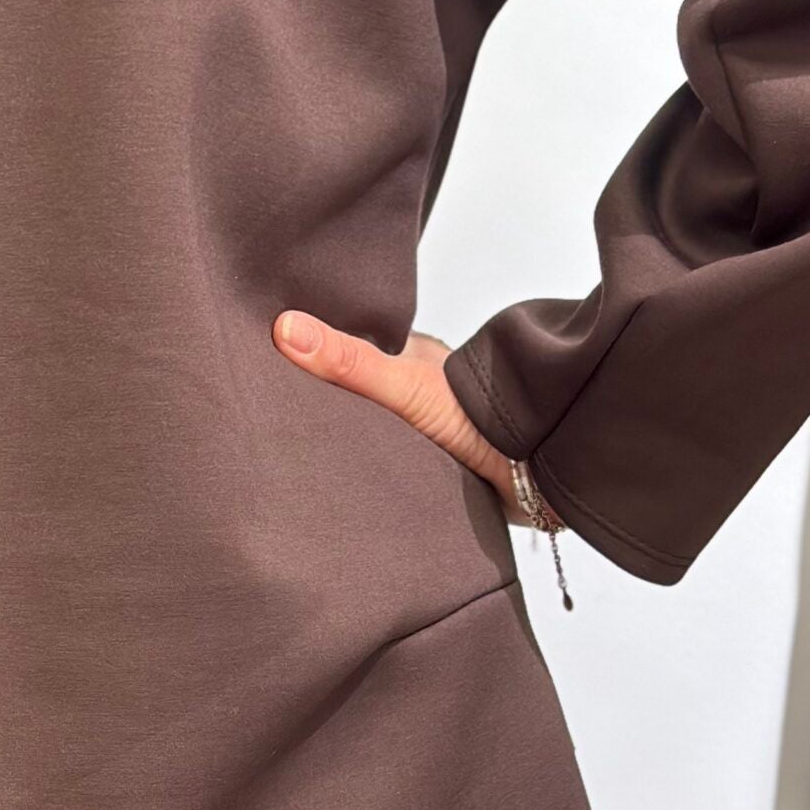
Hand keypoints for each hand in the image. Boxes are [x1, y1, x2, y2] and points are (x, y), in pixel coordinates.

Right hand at [273, 310, 517, 517]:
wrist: (542, 476)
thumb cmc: (481, 419)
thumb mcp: (404, 386)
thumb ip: (349, 363)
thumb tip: (284, 328)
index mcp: (410, 358)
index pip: (350, 348)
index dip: (313, 352)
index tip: (267, 357)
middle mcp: (420, 389)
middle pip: (360, 392)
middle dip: (328, 403)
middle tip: (274, 417)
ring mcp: (430, 427)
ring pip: (376, 430)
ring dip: (353, 442)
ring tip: (298, 453)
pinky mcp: (441, 467)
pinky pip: (394, 464)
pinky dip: (374, 470)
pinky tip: (349, 481)